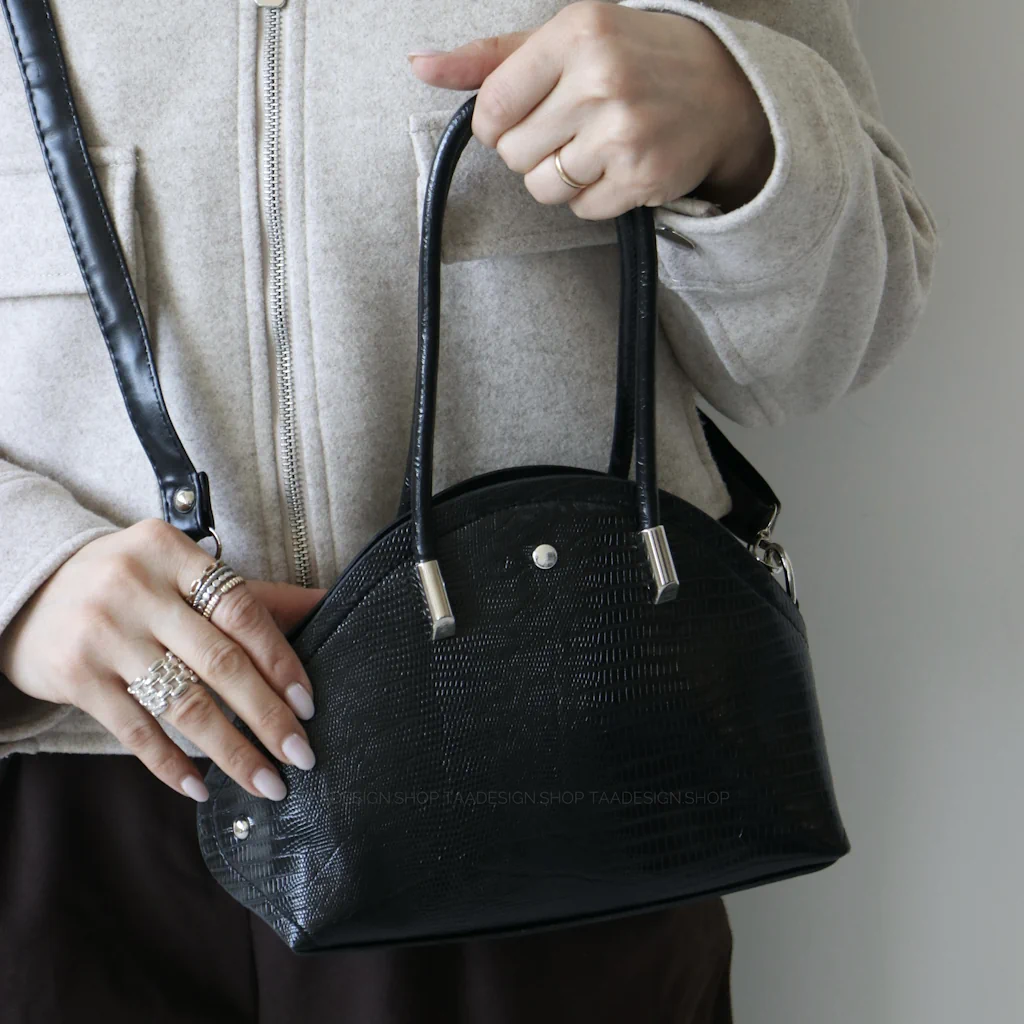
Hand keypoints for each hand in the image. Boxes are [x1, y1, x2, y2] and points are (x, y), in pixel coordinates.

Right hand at [0, 519, 325, 801]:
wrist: (26, 589)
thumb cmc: (128, 582)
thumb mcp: (181, 570)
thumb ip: (253, 593)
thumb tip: (327, 602)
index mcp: (171, 551)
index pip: (241, 610)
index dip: (281, 660)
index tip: (308, 704)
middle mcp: (135, 587)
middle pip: (220, 661)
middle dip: (268, 715)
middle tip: (302, 754)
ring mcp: (103, 632)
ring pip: (183, 702)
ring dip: (231, 751)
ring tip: (266, 781)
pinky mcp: (75, 675)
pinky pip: (135, 730)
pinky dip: (171, 764)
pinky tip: (201, 787)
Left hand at [408, 1, 773, 217]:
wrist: (724, 90)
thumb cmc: (633, 58)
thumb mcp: (565, 38)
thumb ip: (490, 58)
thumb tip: (420, 65)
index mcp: (576, 32)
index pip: (491, 107)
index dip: (497, 123)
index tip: (523, 115)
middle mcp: (601, 79)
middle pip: (511, 154)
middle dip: (529, 150)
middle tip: (567, 129)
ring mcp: (625, 133)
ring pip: (541, 187)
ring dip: (557, 177)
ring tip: (590, 148)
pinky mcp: (643, 178)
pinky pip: (580, 210)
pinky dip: (591, 197)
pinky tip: (615, 166)